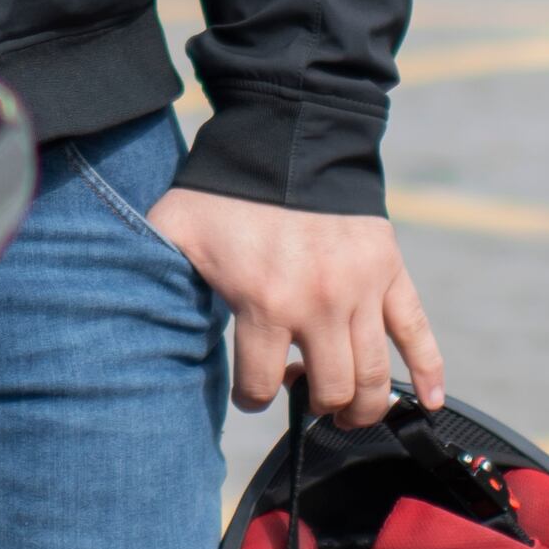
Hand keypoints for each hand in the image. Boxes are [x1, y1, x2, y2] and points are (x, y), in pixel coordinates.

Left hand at [146, 187, 444, 425]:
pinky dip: (429, 372)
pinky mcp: (390, 273)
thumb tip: (118, 307)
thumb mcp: (175, 231)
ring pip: (374, 376)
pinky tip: (429, 403)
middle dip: (314, 405)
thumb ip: (151, 271)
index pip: (261, 388)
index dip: (253, 397)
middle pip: (329, 392)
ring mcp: (361, 291)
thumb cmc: (225, 191)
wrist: (287, 138)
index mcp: (265, 302)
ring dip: (362, 405)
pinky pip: (418, 332)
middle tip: (303, 392)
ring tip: (348, 410)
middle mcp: (318, 304)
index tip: (251, 391)